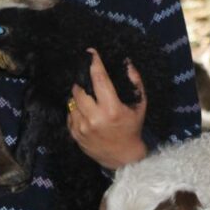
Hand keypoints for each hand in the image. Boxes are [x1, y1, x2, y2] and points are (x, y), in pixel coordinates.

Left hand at [67, 49, 147, 168]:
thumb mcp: (140, 105)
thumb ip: (136, 83)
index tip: (90, 52)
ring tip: (89, 98)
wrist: (122, 158)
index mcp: (112, 109)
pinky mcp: (74, 135)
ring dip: (79, 96)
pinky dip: (76, 109)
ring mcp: (82, 128)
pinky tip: (86, 112)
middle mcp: (94, 118)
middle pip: (79, 89)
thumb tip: (127, 62)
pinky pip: (70, 114)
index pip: (99, 80)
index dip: (94, 63)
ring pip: (72, 101)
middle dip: (82, 82)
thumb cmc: (132, 128)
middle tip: (88, 80)